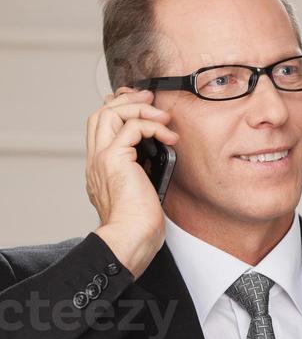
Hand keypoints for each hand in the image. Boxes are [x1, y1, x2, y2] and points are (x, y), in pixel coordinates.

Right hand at [86, 86, 178, 277]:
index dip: (118, 110)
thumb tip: (156, 158)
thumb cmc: (139, 225)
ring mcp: (102, 158)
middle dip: (126, 100)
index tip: (141, 106)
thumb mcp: (141, 191)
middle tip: (149, 99)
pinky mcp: (115, 159)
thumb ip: (141, 172)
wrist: (131, 238)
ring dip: (139, 107)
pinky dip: (153, 125)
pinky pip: (132, 127)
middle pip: (101, 113)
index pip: (100, 127)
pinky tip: (168, 136)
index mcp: (99, 168)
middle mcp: (96, 160)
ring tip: (162, 115)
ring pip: (110, 113)